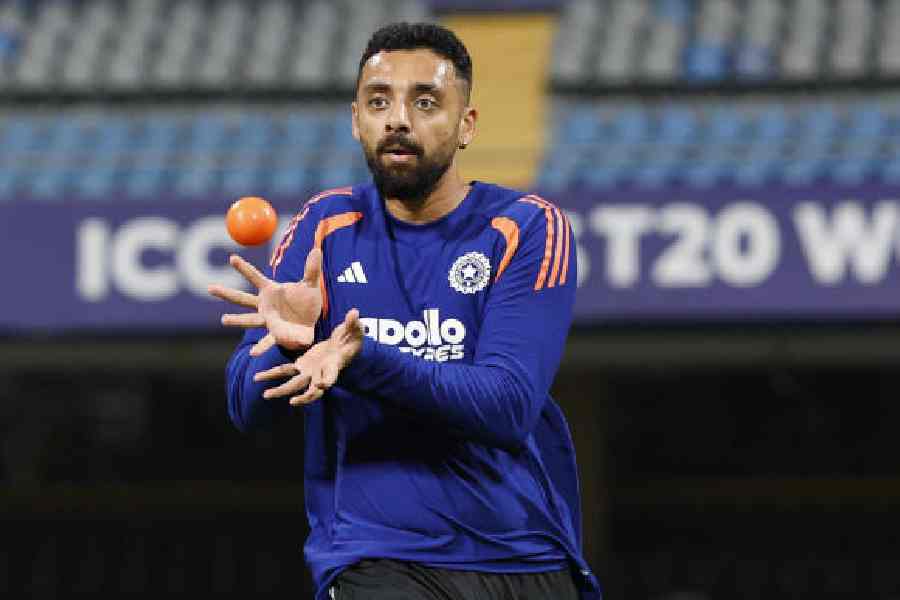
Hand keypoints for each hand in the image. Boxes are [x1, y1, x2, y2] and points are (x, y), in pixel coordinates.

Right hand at [208, 248, 322, 355]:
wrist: (311, 323)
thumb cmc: (307, 302)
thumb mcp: (311, 284)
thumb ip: (312, 269)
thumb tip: (316, 250)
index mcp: (271, 291)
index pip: (254, 277)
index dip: (243, 268)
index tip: (232, 257)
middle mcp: (265, 306)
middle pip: (242, 298)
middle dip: (226, 293)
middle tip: (209, 288)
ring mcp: (268, 320)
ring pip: (249, 320)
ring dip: (237, 320)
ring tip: (224, 320)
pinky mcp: (276, 334)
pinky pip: (267, 341)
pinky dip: (261, 347)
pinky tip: (254, 353)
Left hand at [253, 309, 364, 404]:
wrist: (343, 345)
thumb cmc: (351, 338)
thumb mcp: (354, 329)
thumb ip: (352, 322)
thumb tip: (354, 312)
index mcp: (334, 365)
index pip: (332, 375)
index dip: (328, 381)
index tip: (322, 385)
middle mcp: (321, 373)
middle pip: (312, 389)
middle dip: (303, 397)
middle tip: (292, 401)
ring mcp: (311, 371)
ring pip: (295, 384)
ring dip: (281, 390)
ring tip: (266, 394)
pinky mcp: (302, 365)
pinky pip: (285, 371)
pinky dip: (273, 374)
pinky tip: (258, 377)